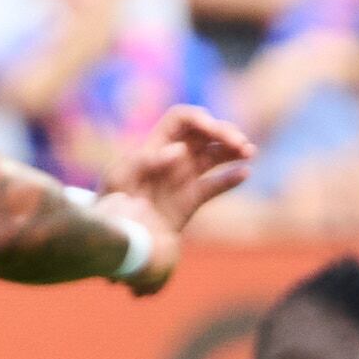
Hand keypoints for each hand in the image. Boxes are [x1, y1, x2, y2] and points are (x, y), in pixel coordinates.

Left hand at [126, 106, 256, 232]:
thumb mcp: (119, 179)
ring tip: (249, 153)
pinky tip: (244, 174)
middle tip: (241, 144)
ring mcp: (183, 177)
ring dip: (233, 149)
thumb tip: (179, 150)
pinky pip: (215, 185)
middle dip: (225, 132)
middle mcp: (172, 156)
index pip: (182, 119)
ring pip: (214, 154)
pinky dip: (231, 178)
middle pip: (205, 132)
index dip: (201, 119)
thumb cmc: (109, 204)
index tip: (214, 130)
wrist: (114, 239)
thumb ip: (145, 161)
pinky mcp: (191, 200)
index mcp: (155, 144)